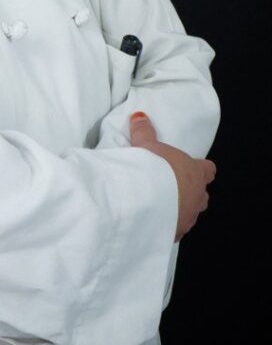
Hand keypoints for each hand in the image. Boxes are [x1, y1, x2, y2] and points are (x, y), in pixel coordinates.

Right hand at [129, 111, 215, 241]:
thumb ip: (144, 132)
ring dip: (180, 208)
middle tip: (172, 186)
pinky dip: (167, 224)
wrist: (145, 199)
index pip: (208, 170)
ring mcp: (189, 217)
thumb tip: (140, 116)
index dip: (201, 168)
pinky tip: (153, 220)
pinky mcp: (176, 233)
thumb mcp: (146, 146)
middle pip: (202, 194)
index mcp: (195, 173)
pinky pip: (175, 228)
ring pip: (191, 212)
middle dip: (191, 191)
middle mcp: (197, 196)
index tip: (192, 167)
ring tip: (161, 205)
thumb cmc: (153, 170)